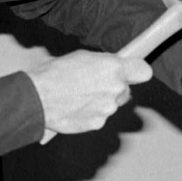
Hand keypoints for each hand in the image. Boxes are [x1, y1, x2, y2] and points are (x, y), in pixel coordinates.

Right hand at [26, 50, 152, 138]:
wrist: (37, 98)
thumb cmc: (55, 74)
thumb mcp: (83, 57)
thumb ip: (105, 64)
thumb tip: (113, 67)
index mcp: (114, 68)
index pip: (144, 72)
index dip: (137, 72)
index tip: (132, 73)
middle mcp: (116, 89)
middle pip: (125, 90)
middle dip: (113, 88)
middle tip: (94, 85)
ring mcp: (108, 109)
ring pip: (112, 104)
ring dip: (101, 102)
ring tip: (79, 97)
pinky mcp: (98, 123)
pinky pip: (100, 117)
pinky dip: (91, 114)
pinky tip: (76, 108)